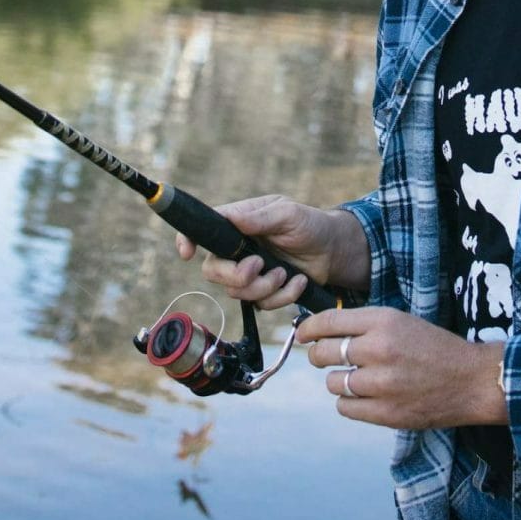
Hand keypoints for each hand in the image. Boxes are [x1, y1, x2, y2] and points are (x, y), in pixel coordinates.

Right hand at [174, 193, 367, 308]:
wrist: (333, 252)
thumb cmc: (310, 224)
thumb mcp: (288, 214)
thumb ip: (259, 217)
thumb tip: (231, 218)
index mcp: (238, 224)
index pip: (202, 230)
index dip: (187, 240)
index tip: (187, 253)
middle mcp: (237, 249)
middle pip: (213, 271)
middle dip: (236, 275)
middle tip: (260, 265)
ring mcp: (249, 273)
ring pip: (236, 292)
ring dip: (264, 287)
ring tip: (286, 273)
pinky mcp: (264, 293)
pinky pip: (261, 305)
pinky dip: (282, 296)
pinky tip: (298, 281)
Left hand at [298, 307, 507, 431]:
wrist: (472, 380)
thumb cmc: (435, 347)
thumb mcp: (402, 322)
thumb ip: (366, 325)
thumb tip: (322, 330)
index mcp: (384, 321)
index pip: (329, 321)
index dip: (309, 328)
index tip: (302, 333)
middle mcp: (379, 349)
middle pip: (323, 353)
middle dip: (318, 355)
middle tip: (325, 357)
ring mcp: (381, 384)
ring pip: (332, 382)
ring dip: (339, 381)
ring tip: (359, 378)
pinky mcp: (385, 413)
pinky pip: (345, 407)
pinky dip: (350, 402)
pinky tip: (366, 396)